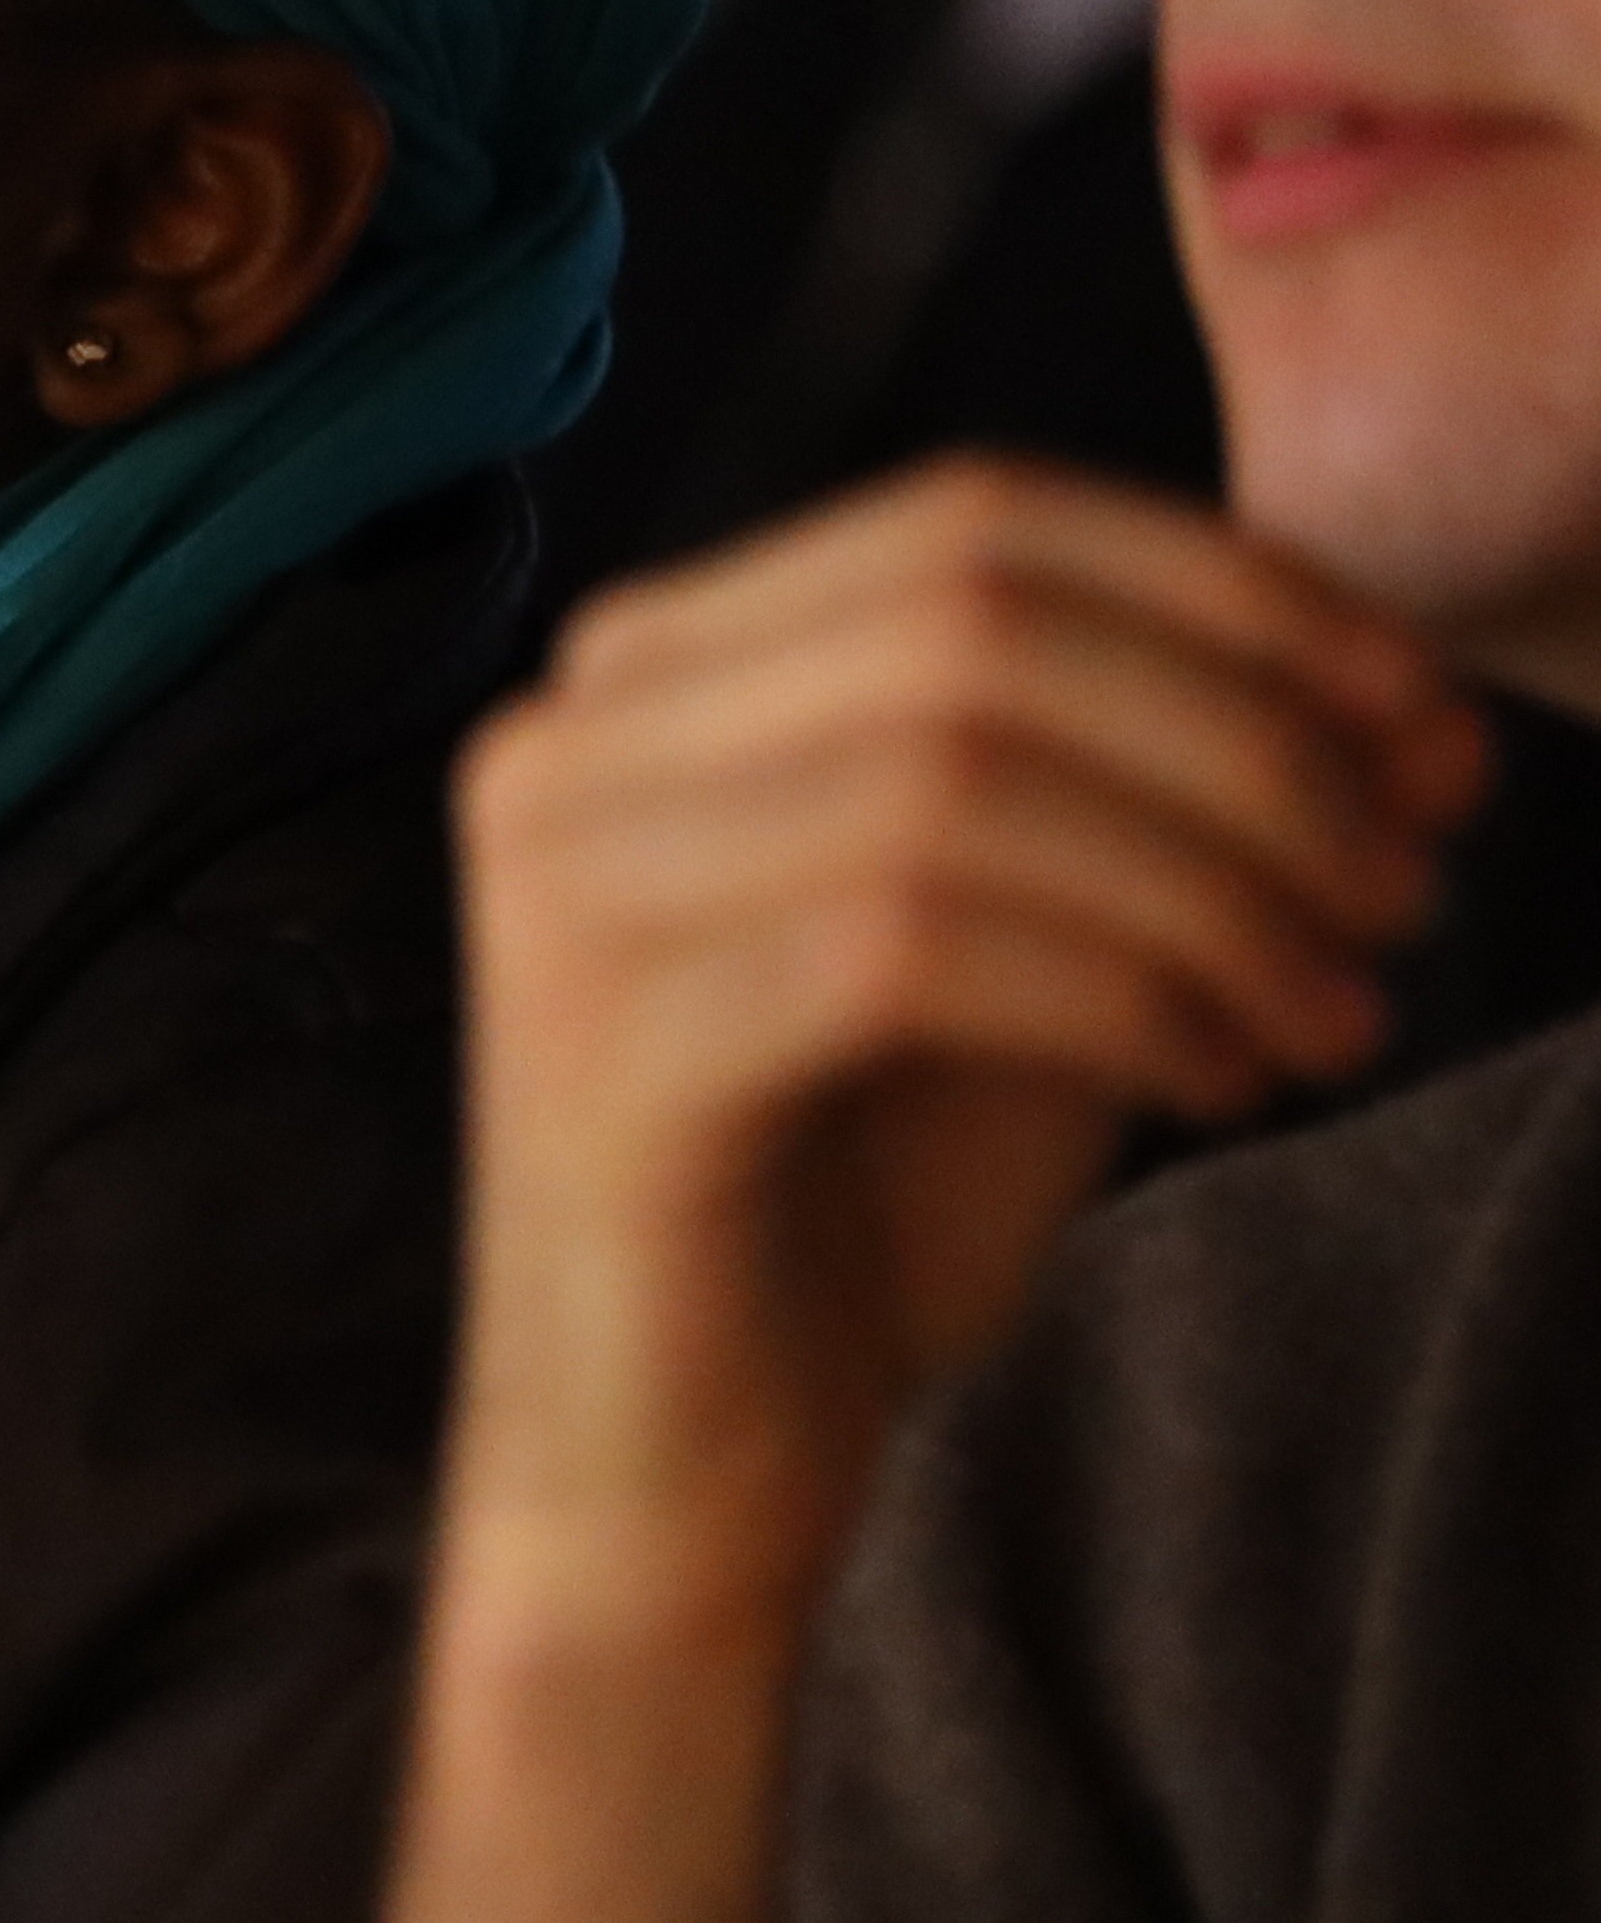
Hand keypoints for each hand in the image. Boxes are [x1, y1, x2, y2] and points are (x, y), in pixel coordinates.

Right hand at [396, 458, 1482, 1922]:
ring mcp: (559, 889)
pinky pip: (907, 952)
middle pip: (970, 627)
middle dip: (1243, 745)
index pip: (971, 520)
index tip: (1425, 723)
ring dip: (1208, 886)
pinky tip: (1221, 1086)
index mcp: (651, 672)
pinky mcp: (598, 1050)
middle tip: (1401, 892)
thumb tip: (1427, 715)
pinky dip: (1117, 999)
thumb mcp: (1050, 953)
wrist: (680, 1468)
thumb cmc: (853, 1201)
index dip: (1231, 591)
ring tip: (1336, 1011)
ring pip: (948, 781)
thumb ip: (1188, 813)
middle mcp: (564, 742)